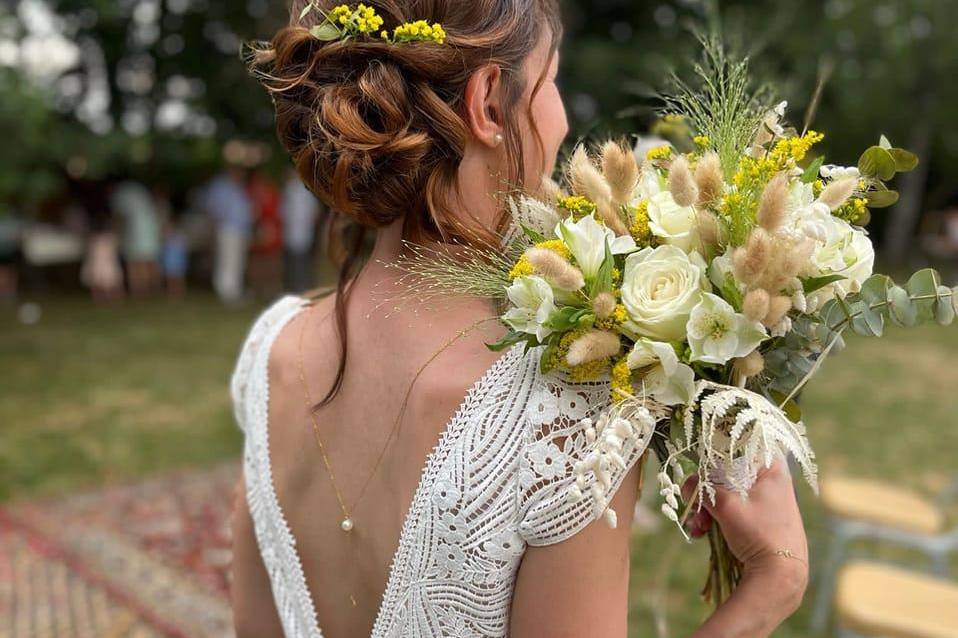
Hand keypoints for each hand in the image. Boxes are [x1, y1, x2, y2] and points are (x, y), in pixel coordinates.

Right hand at [682, 458, 808, 596]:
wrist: (779, 576)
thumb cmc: (759, 533)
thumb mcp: (726, 506)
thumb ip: (703, 488)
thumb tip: (687, 483)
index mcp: (773, 469)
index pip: (743, 445)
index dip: (719, 452)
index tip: (700, 463)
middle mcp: (772, 482)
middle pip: (729, 474)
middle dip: (706, 493)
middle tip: (695, 507)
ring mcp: (767, 502)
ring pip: (727, 495)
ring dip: (708, 509)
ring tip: (698, 527)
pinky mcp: (760, 520)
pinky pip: (733, 511)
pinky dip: (717, 519)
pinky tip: (703, 533)